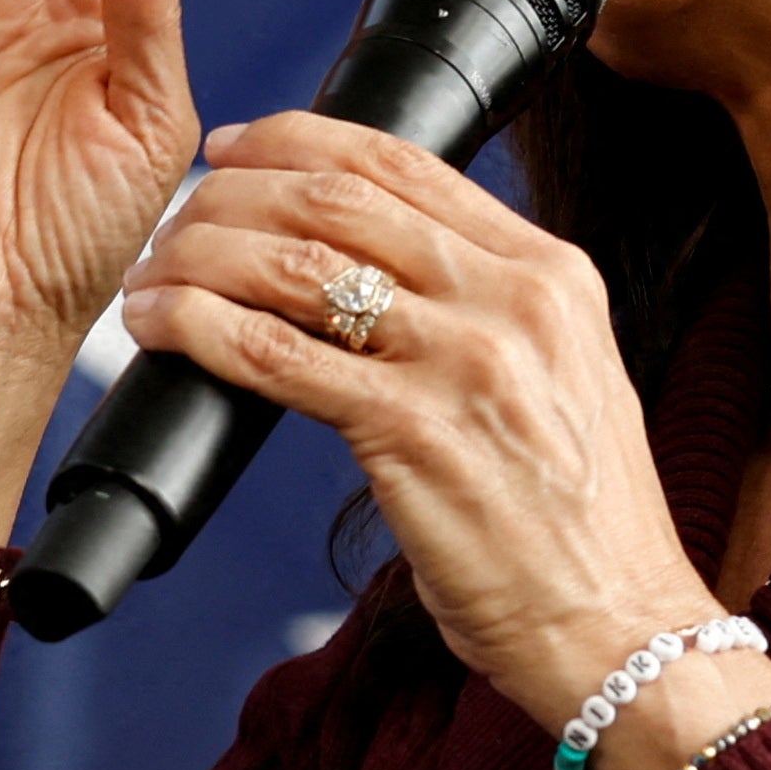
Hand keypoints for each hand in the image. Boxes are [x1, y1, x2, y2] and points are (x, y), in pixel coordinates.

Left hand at [109, 106, 739, 751]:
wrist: (618, 629)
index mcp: (551, 273)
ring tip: (152, 278)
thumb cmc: (576, 527)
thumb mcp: (562, 380)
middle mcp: (514, 301)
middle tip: (177, 219)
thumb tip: (378, 267)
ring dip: (200, 260)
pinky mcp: (413, 436)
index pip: (405, 162)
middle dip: (234, 194)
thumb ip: (489, 311)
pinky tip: (164, 329)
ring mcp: (465, 364)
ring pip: (296, 267)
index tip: (236, 148)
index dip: (299, 139)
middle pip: (338, 199)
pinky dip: (202, 331)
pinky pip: (278, 358)